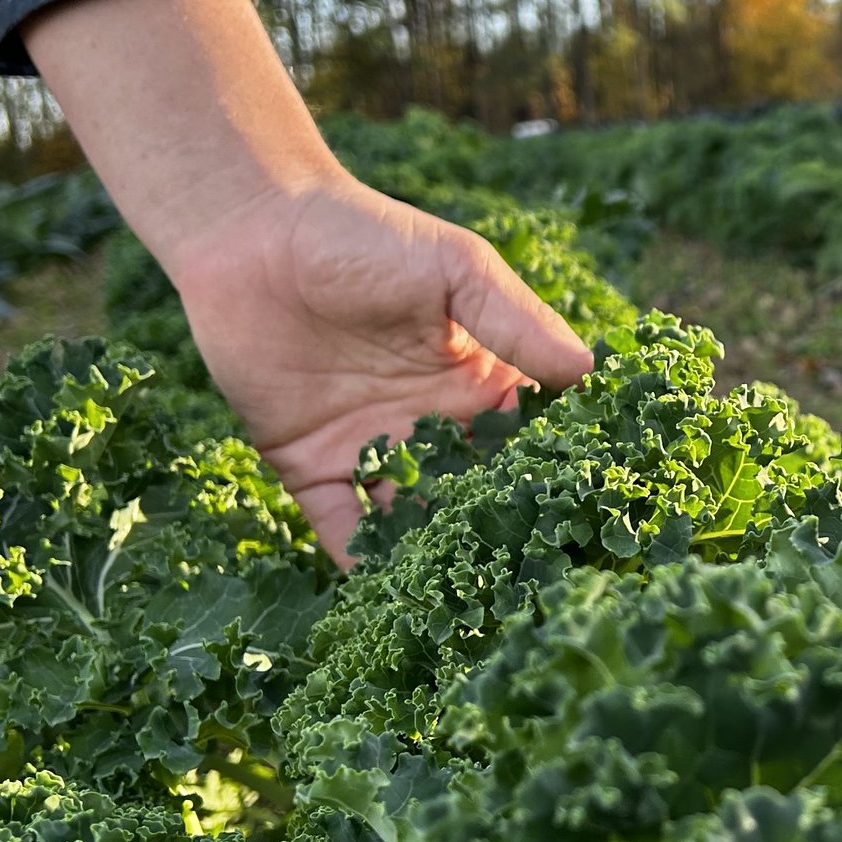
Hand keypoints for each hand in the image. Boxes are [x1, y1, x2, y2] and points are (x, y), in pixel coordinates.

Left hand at [18, 0, 590, 562]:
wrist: (252, 232)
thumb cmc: (365, 237)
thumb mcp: (454, 270)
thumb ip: (516, 322)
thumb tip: (590, 372)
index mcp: (476, 381)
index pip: (523, 442)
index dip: (551, 477)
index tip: (586, 518)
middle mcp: (430, 425)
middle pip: (472, 494)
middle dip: (497, 538)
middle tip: (533, 587)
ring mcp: (370, 450)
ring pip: (411, 521)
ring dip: (432, 560)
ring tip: (464, 608)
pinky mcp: (309, 466)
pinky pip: (339, 526)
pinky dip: (360, 561)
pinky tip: (385, 596)